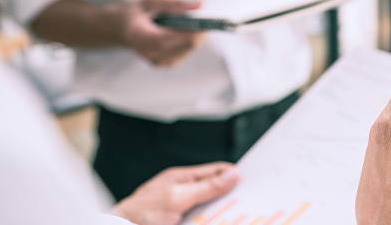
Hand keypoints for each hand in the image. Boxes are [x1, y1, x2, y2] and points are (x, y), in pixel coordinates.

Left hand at [114, 162, 239, 224]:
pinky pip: (203, 220)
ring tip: (235, 215)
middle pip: (215, 192)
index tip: (251, 181)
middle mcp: (183, 193)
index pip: (215, 171)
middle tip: (247, 202)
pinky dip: (211, 220)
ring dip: (221, 213)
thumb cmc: (139, 214)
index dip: (233, 175)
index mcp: (182, 179)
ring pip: (211, 210)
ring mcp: (182, 210)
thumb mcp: (177, 197)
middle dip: (230, 197)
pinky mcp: (182, 222)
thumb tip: (231, 175)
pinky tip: (217, 221)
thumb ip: (205, 187)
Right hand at [121, 0, 204, 66]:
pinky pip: (185, 52)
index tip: (206, 21)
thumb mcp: (152, 0)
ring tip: (196, 21)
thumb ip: (175, 3)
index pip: (167, 39)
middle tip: (207, 17)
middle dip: (198, 31)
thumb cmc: (139, 12)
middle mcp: (147, 52)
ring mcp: (156, 61)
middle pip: (183, 45)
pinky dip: (190, 41)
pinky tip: (187, 31)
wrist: (125, 28)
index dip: (189, 32)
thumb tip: (200, 5)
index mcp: (138, 36)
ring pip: (188, 49)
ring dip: (196, 35)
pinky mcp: (164, 64)